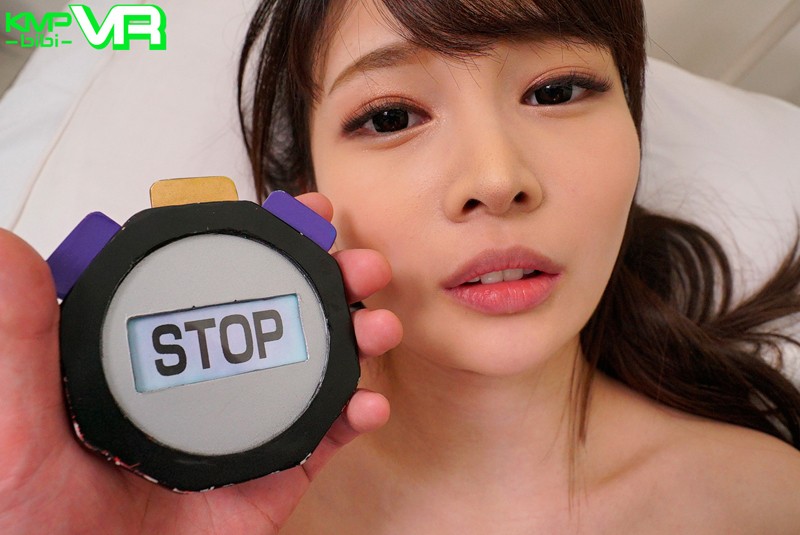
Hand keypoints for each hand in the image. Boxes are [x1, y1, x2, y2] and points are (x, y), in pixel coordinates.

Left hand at [0, 193, 400, 533]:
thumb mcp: (18, 425)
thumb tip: (10, 248)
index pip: (211, 282)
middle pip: (277, 314)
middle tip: (356, 263)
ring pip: (312, 367)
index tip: (299, 214)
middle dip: (329, 280)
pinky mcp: (272, 475)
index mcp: (155, 358)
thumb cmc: (40, 523)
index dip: (260, 242)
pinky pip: (324, 440)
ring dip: (355, 336)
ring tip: (376, 325)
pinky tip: (369, 402)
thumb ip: (21, 341)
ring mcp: (245, 428)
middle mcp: (207, 384)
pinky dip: (356, 415)